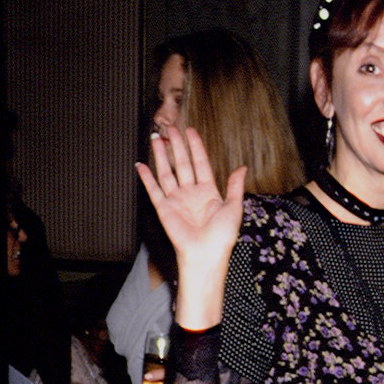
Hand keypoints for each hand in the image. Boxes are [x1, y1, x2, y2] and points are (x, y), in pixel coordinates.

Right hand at [135, 126, 245, 325]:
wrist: (205, 255)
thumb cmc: (222, 237)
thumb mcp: (234, 208)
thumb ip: (235, 186)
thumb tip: (242, 167)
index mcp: (209, 193)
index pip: (200, 163)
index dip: (196, 147)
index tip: (190, 131)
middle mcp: (191, 194)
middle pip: (182, 164)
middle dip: (176, 145)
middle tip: (170, 128)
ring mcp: (177, 200)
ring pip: (167, 172)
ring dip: (161, 155)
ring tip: (156, 138)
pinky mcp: (164, 209)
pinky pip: (153, 190)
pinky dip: (146, 177)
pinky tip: (140, 164)